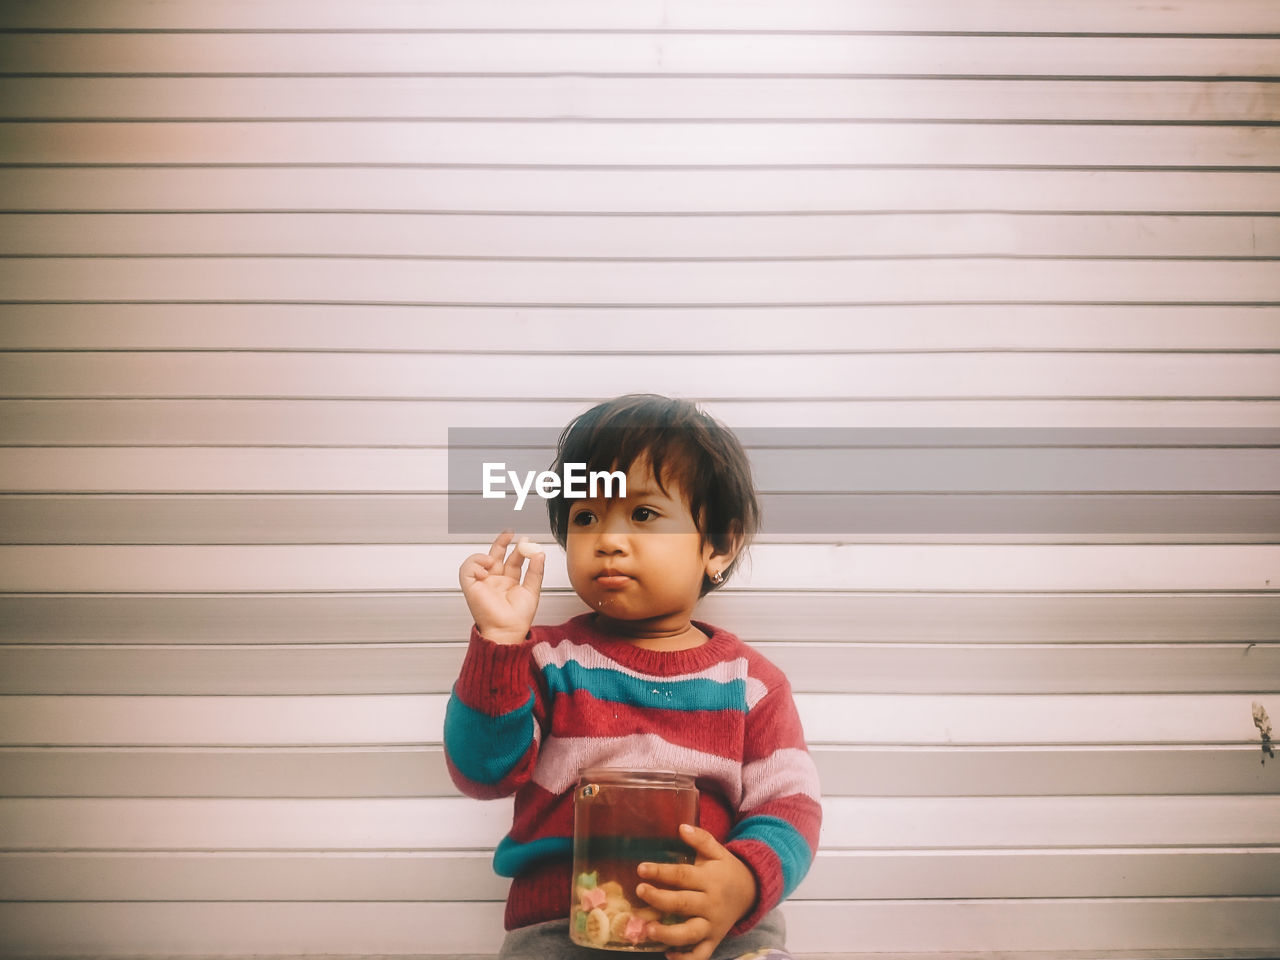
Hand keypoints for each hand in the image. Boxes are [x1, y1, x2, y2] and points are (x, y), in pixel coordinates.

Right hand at [458, 530, 544, 644]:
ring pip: (479, 560)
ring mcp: (483, 583)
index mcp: (509, 582)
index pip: (512, 560)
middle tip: (509, 533)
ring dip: (487, 555)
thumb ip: (536, 571)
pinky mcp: (471, 586)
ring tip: (494, 559)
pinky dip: (475, 564)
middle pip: (496, 555)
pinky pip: (467, 569)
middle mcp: (495, 581)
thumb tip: (539, 553)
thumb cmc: (519, 617)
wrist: (508, 629)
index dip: (519, 549)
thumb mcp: (532, 590)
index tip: (526, 540)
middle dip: (501, 542)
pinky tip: (486, 568)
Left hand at [635, 823, 757, 959]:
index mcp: (709, 880)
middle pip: (683, 904)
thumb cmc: (727, 870)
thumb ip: (701, 839)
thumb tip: (681, 826)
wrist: (751, 891)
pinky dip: (686, 959)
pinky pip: (701, 954)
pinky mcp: (715, 939)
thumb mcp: (717, 851)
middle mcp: (711, 904)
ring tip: (648, 930)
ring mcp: (713, 925)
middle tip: (640, 892)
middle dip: (659, 900)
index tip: (641, 869)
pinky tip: (668, 955)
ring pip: (690, 934)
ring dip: (668, 935)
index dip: (661, 872)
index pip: (683, 876)